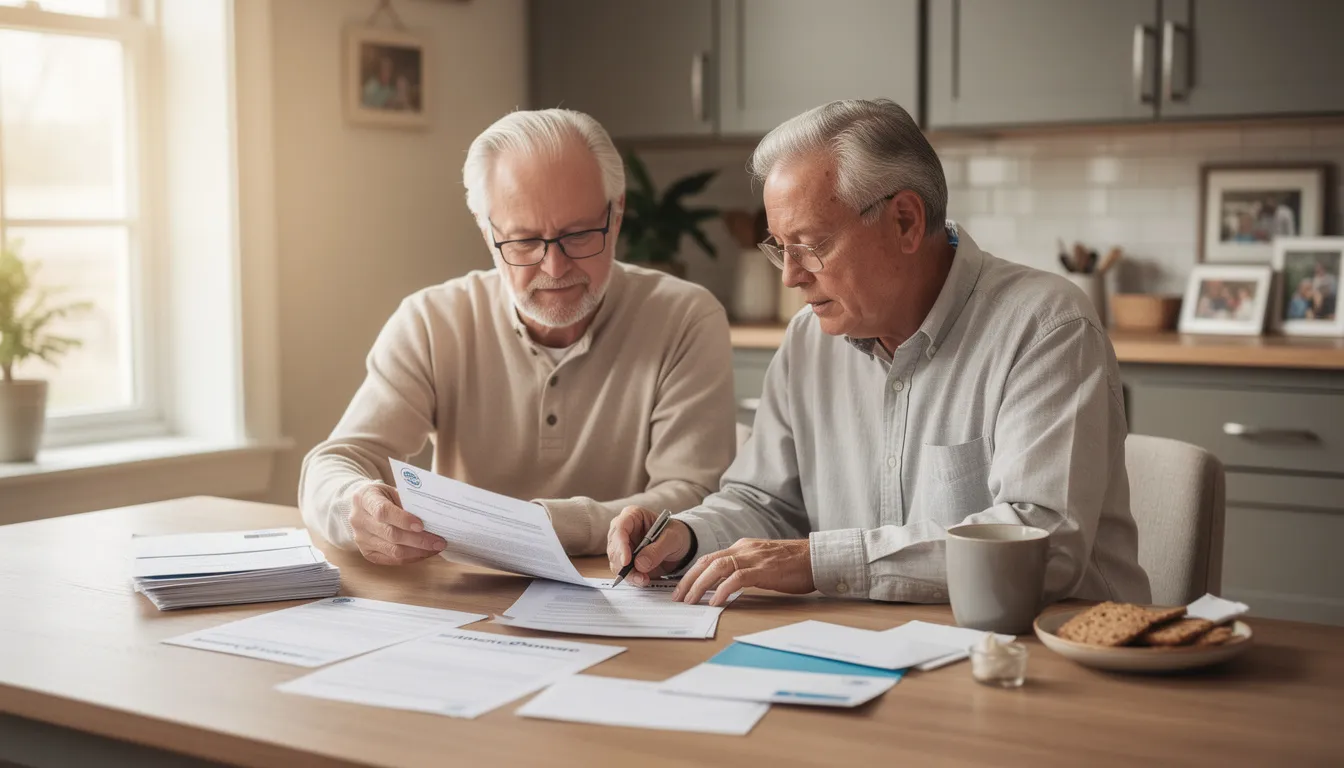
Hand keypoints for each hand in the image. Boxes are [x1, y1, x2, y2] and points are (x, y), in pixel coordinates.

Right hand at [350, 483, 445, 564]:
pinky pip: (391, 559)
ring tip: (435, 548)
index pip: (383, 511)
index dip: (403, 519)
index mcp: (364, 498)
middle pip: (391, 534)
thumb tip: (434, 518)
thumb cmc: (384, 496)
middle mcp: (359, 520)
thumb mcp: (392, 490)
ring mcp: (361, 538)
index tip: (422, 526)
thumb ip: (408, 502)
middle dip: (419, 540)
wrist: (362, 506)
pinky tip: (424, 553)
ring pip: (393, 550)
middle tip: (440, 541)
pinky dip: (411, 557)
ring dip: (418, 551)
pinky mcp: (366, 552)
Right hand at [606, 505, 691, 586]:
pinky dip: (631, 578)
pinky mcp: (626, 561)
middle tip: (639, 575)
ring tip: (644, 579)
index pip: (620, 527)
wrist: (681, 547)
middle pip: (614, 547)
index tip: (626, 561)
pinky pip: (623, 572)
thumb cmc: (677, 535)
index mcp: (633, 515)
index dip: (621, 545)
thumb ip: (657, 550)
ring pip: (616, 562)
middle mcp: (623, 530)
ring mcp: (623, 546)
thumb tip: (639, 564)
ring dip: (628, 574)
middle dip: (623, 564)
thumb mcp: (673, 538)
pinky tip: (643, 580)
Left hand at [673, 539, 814, 606]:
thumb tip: (726, 585)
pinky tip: (715, 602)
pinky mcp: (764, 570)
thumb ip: (745, 568)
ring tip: (690, 601)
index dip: (693, 573)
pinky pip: (737, 579)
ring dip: (700, 585)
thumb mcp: (763, 562)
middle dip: (689, 580)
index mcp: (743, 547)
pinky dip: (722, 590)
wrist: (817, 558)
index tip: (682, 589)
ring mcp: (754, 558)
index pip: (710, 558)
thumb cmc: (794, 564)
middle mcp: (744, 549)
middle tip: (678, 598)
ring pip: (717, 568)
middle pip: (708, 561)